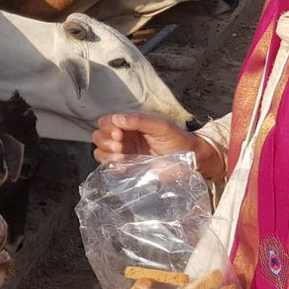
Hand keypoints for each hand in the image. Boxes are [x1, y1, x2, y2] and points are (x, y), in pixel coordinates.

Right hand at [92, 113, 224, 179]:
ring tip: (122, 158)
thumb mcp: (161, 126)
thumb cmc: (177, 139)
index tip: (120, 135)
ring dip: (107, 154)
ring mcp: (124, 154)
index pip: (106, 121)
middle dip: (106, 141)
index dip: (108, 128)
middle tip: (120, 147)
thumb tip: (117, 119)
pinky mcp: (127, 169)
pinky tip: (123, 166)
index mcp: (129, 125)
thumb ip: (139, 120)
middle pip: (99, 136)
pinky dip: (110, 166)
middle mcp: (124, 138)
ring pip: (100, 151)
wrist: (190, 160)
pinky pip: (109, 167)